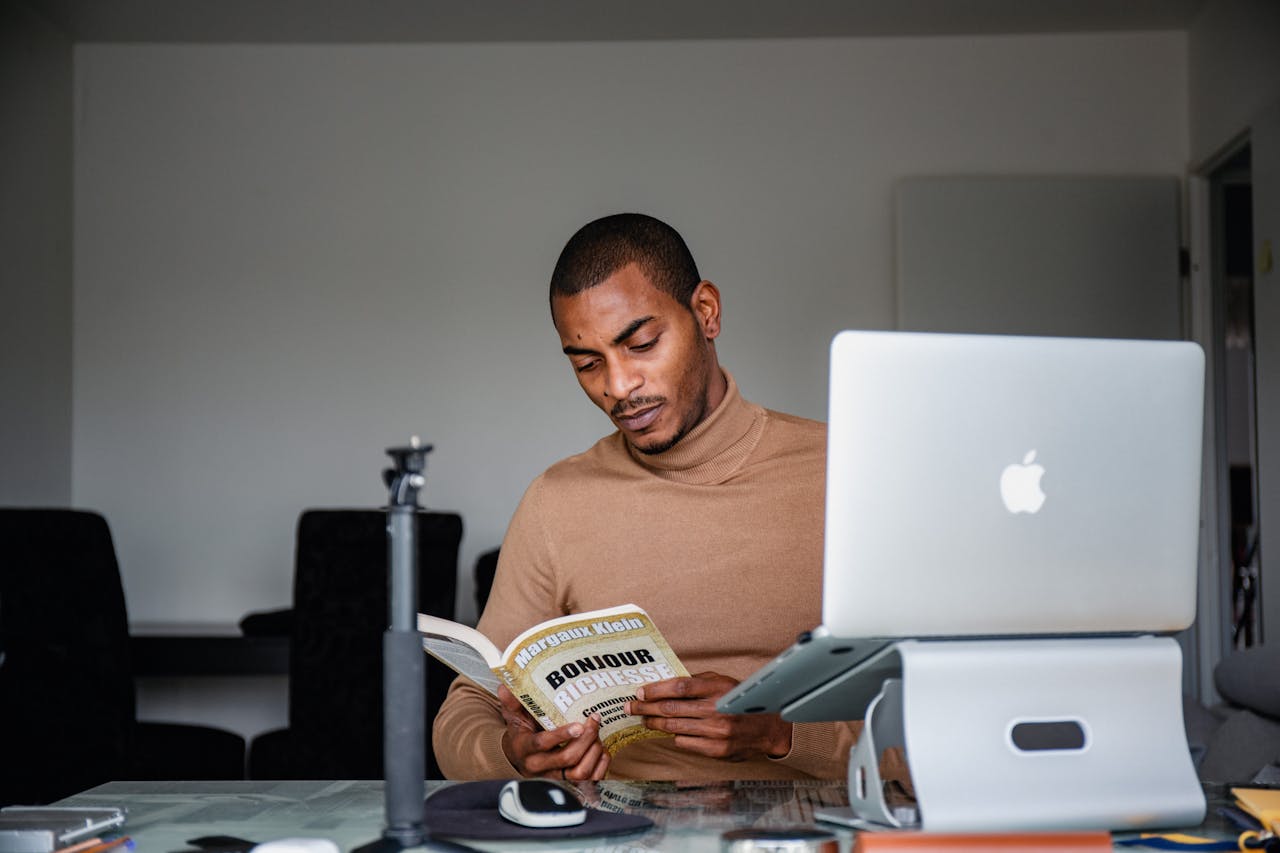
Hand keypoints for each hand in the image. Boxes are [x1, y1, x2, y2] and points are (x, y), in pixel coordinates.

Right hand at [497, 685, 610, 780]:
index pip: (543, 743)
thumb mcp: (514, 717)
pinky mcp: (569, 785)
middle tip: (594, 720)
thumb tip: (506, 687)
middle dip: (585, 739)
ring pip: (580, 772)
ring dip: (594, 752)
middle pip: (567, 758)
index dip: (562, 735)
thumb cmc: (522, 734)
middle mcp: (540, 767)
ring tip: (598, 733)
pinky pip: (591, 780)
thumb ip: (512, 703)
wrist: (521, 759)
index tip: (579, 725)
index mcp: (526, 748)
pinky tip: (602, 749)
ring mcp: (556, 778)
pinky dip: (601, 765)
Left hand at [625, 672, 792, 760]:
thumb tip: (665, 682)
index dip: (656, 689)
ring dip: (654, 723)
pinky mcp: (716, 750)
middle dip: (646, 707)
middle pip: (671, 708)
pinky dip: (674, 735)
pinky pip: (685, 742)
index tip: (640, 691)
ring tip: (643, 718)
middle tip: (631, 706)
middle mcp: (717, 710)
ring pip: (674, 727)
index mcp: (718, 688)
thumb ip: (697, 681)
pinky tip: (668, 730)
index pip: (679, 686)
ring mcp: (716, 732)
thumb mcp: (723, 682)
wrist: (767, 729)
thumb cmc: (740, 701)